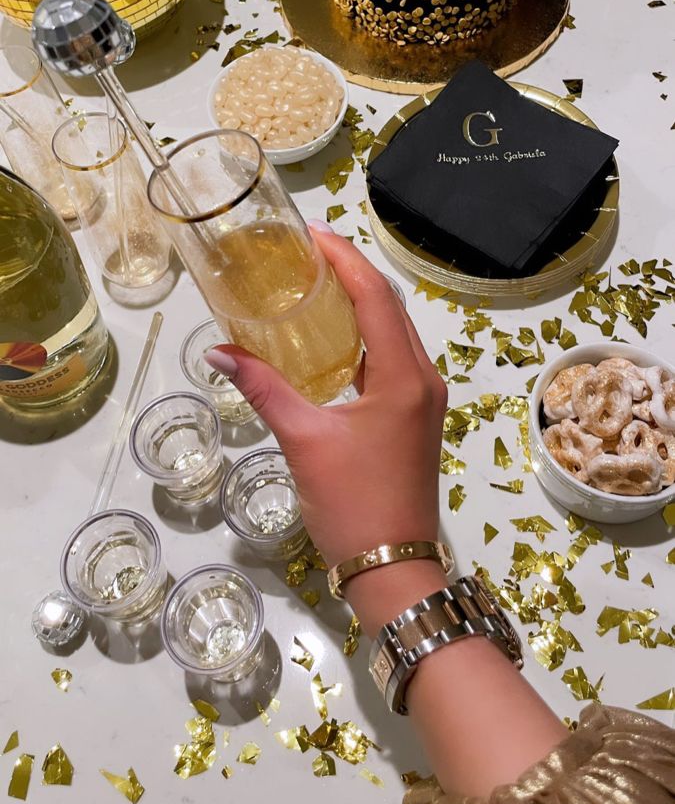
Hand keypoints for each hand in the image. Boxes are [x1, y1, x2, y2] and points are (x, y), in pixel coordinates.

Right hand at [205, 222, 447, 570]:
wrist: (394, 568)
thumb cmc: (353, 504)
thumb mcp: (303, 441)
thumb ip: (263, 389)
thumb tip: (219, 352)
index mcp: (404, 376)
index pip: (376, 297)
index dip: (345, 259)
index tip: (311, 235)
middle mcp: (423, 379)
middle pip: (390, 307)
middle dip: (352, 273)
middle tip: (306, 253)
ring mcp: (424, 399)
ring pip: (395, 333)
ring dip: (360, 303)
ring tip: (316, 282)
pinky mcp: (415, 417)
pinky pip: (393, 359)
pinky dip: (366, 336)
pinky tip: (332, 336)